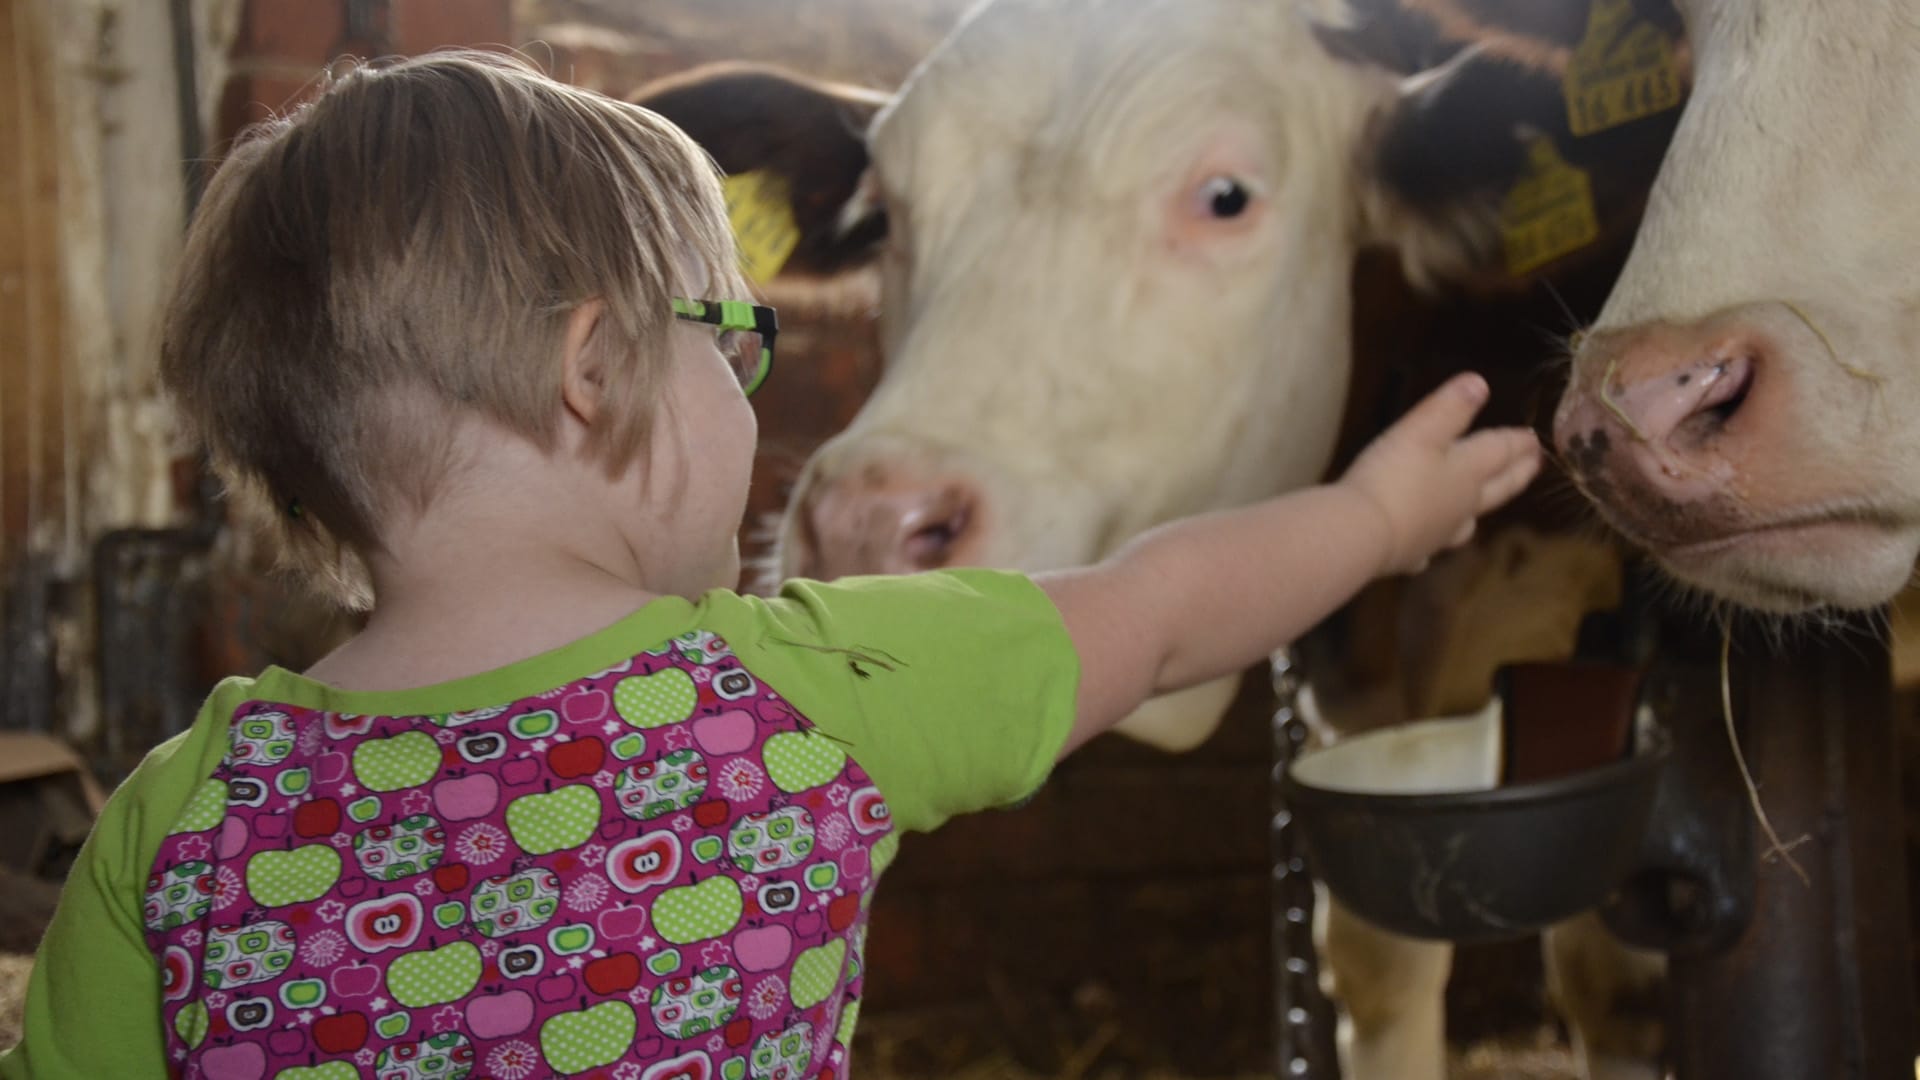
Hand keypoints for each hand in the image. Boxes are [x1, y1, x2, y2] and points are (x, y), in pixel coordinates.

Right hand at [1339, 373, 1541, 574]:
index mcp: (1466, 472)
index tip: (1535, 439)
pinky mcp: (1410, 554)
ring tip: (1481, 511)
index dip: (1516, 442)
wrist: (1363, 534)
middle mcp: (1461, 505)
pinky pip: (1426, 548)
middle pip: (1496, 489)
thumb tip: (1480, 383)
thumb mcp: (1420, 432)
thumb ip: (1450, 408)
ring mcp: (1437, 534)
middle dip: (1515, 475)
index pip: (1499, 452)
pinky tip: (1424, 550)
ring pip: (1465, 522)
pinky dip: (1429, 545)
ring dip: (1476, 513)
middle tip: (1534, 467)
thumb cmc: (1393, 477)